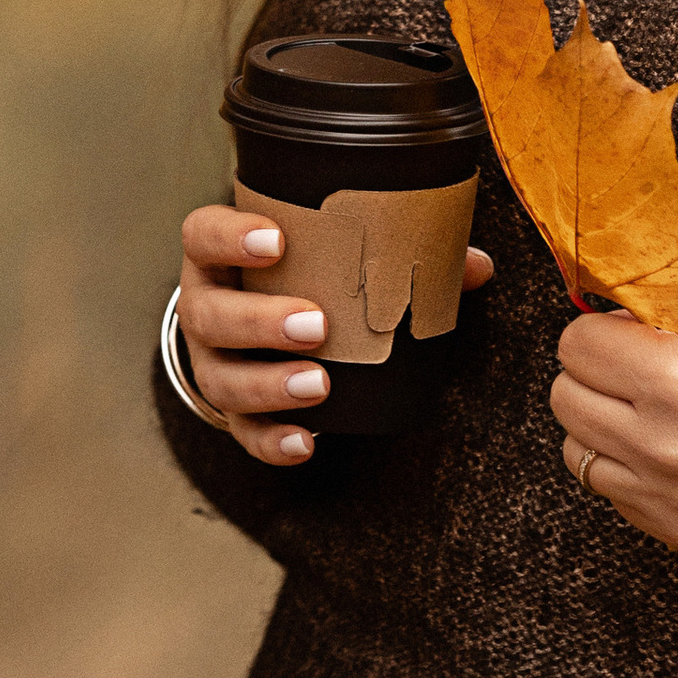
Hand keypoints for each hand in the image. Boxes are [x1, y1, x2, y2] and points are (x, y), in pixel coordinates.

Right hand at [177, 204, 493, 464]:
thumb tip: (474, 266)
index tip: (277, 239)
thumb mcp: (329, 250)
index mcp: (220, 255)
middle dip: (260, 321)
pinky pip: (244, 433)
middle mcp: (205, 308)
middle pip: (209, 315)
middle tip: (316, 325)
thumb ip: (396, 247)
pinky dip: (273, 441)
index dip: (231, 237)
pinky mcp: (233, 409)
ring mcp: (212, 362)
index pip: (203, 235)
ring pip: (221, 379)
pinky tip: (307, 442)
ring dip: (269, 385)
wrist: (257, 319)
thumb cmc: (302, 271)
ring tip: (320, 385)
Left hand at [550, 278, 677, 551]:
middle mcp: (667, 441)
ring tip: (652, 409)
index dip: (600, 332)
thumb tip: (584, 287)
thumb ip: (646, 287)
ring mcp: (671, 492)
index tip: (627, 335)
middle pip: (564, 398)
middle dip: (596, 375)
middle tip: (639, 371)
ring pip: (575, 449)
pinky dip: (627, 465)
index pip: (574, 346)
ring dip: (603, 423)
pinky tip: (671, 446)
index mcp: (675, 374)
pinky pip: (608, 490)